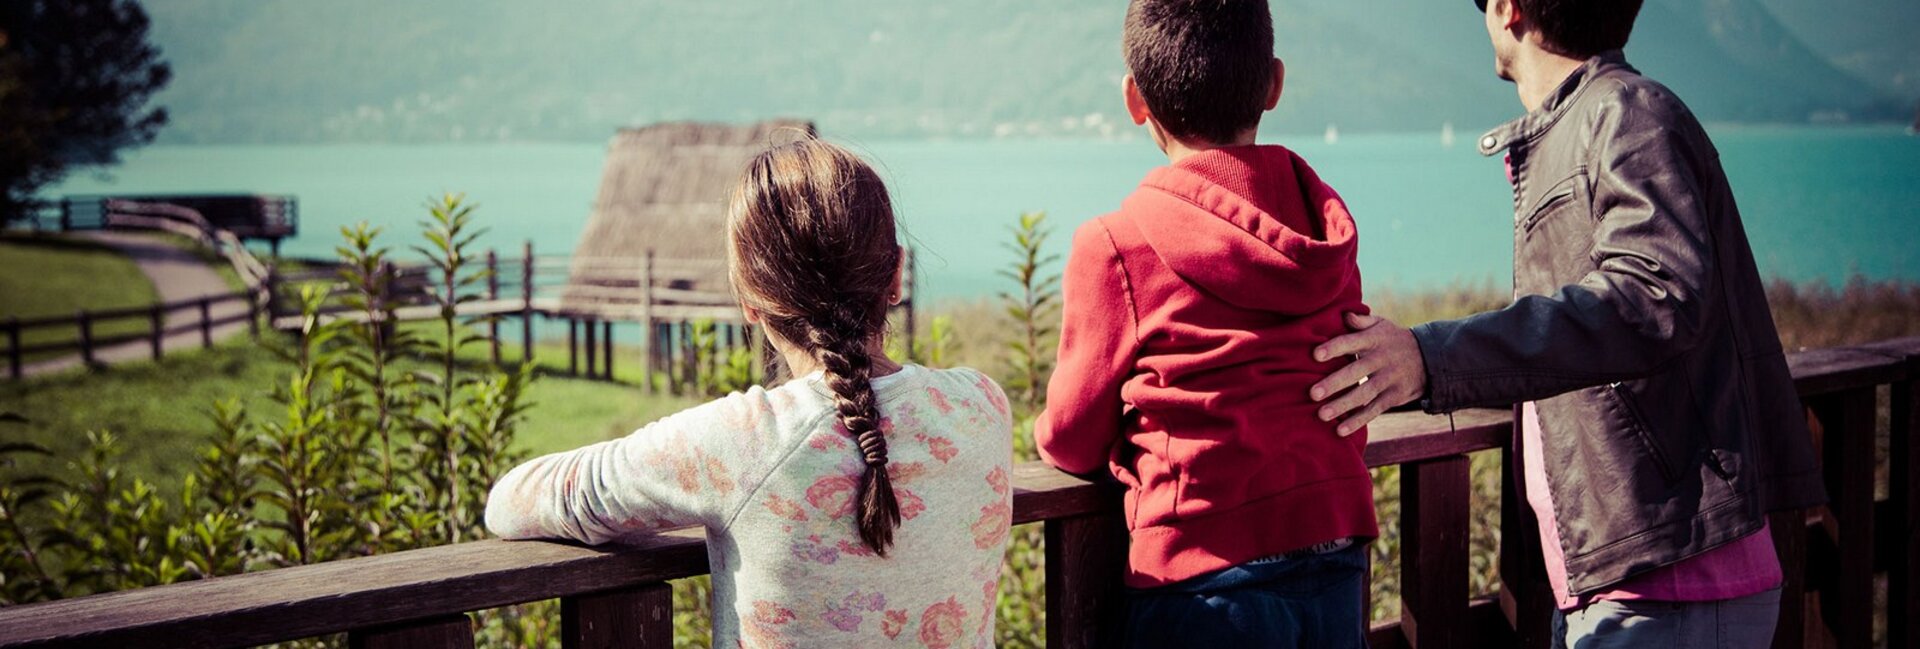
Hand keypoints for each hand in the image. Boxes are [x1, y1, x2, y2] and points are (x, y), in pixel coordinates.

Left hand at [1309, 313, 1426, 435]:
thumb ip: (1361, 320)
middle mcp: (1381, 360)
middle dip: (1334, 383)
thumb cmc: (1393, 340)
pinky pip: (1374, 410)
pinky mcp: (1394, 397)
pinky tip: (1341, 431)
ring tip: (1322, 415)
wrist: (1430, 358)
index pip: (1351, 342)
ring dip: (1343, 405)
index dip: (1334, 348)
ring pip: (1364, 394)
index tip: (1315, 355)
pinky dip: (1358, 421)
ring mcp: (1389, 379)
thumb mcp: (1382, 325)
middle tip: (1312, 393)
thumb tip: (1343, 315)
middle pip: (1356, 371)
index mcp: (1374, 340)